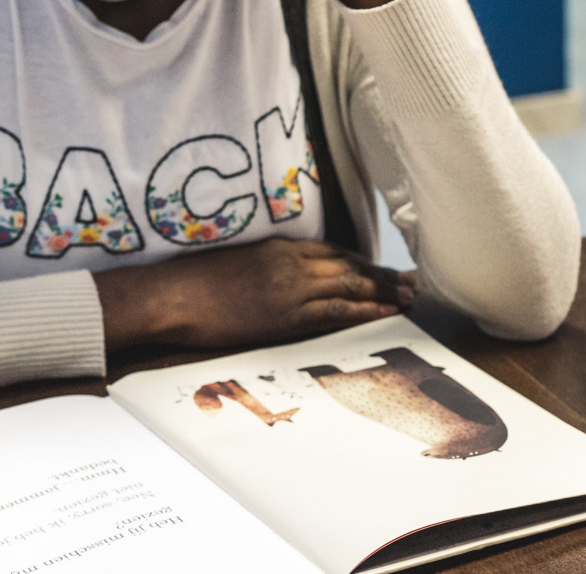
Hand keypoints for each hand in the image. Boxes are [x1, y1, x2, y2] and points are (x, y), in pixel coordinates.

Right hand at [94, 238, 416, 353]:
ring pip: (350, 286)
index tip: (380, 269)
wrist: (173, 296)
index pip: (332, 251)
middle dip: (382, 275)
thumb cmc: (193, 284)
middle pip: (349, 265)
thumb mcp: (234, 264)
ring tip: (409, 297)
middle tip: (411, 280)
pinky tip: (386, 314)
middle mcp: (291, 262)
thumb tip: (278, 281)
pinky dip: (365, 311)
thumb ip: (264, 267)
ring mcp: (291, 287)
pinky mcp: (288, 314)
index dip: (360, 261)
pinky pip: (336, 311)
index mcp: (278, 247)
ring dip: (383, 292)